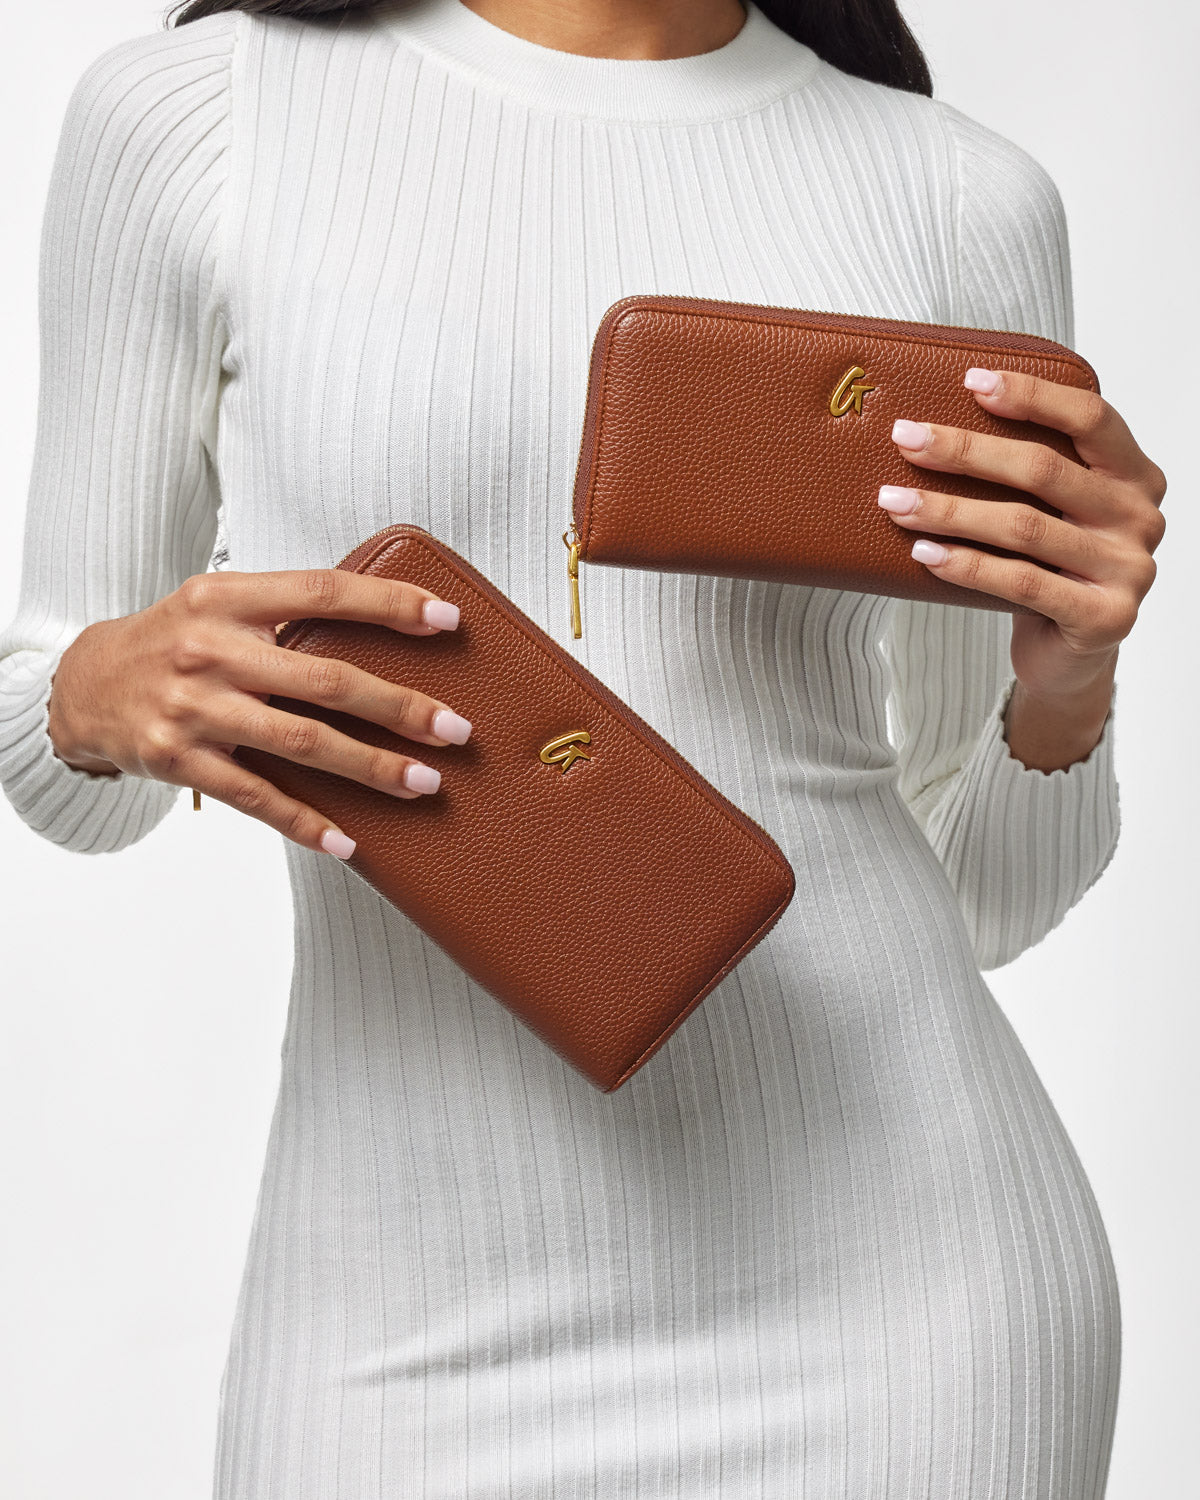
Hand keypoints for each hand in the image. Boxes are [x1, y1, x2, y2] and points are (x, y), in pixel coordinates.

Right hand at [45, 569, 472, 857]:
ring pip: (301, 743)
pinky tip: (349, 842)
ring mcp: (194, 708)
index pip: (322, 592)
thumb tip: (385, 622)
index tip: (447, 620)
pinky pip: (256, 798)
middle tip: (455, 728)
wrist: (82, 685)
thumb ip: (285, 611)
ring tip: (425, 782)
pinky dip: (305, 823)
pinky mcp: (179, 760)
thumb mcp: (218, 605)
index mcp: (227, 598)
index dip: (389, 605)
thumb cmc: (172, 641)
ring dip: (372, 767)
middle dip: (400, 707)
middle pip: (325, 679)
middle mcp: (210, 649)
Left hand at [880, 366, 1166, 709]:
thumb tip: (936, 428)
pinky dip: (967, 564)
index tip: (970, 381)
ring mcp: (1128, 569)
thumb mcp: (1051, 512)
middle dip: (965, 451)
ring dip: (950, 511)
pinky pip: (1021, 582)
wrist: (1070, 655)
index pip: (1089, 419)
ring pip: (1023, 527)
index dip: (1031, 396)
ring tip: (895, 502)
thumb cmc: (1051, 570)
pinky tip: (925, 553)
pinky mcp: (1104, 617)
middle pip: (1043, 469)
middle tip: (907, 439)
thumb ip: (1030, 473)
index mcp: (1135, 476)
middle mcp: (1140, 517)